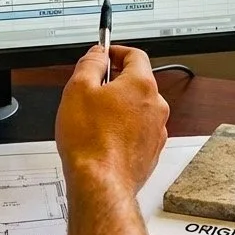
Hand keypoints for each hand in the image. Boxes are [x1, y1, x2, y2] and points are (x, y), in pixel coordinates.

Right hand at [55, 44, 169, 195]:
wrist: (100, 183)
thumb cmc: (90, 142)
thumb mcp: (78, 89)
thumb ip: (90, 64)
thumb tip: (97, 54)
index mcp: (142, 85)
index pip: (135, 54)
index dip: (116, 51)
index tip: (104, 55)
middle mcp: (156, 106)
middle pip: (137, 82)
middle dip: (115, 82)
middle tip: (92, 89)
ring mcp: (156, 130)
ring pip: (137, 108)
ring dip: (119, 107)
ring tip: (94, 119)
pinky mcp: (151, 151)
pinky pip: (138, 130)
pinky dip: (124, 129)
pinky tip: (103, 138)